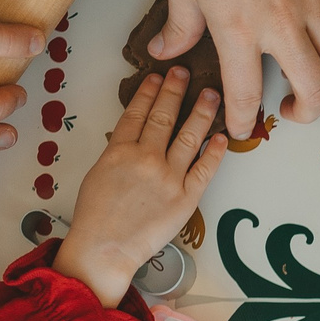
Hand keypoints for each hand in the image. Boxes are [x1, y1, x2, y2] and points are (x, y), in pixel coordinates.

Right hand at [55, 68, 227, 305]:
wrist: (105, 248)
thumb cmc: (96, 216)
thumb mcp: (98, 174)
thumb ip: (118, 152)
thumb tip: (135, 137)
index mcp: (118, 151)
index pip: (136, 112)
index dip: (150, 92)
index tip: (158, 77)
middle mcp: (145, 158)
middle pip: (164, 117)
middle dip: (176, 91)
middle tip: (186, 73)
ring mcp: (168, 177)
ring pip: (189, 136)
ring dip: (202, 113)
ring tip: (211, 95)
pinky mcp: (186, 197)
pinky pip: (206, 168)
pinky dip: (216, 151)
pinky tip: (223, 137)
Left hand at [155, 0, 319, 138]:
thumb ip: (180, 26)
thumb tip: (166, 50)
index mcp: (239, 29)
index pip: (247, 95)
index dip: (243, 120)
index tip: (242, 127)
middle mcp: (283, 21)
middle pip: (317, 90)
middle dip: (306, 112)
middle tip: (290, 110)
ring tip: (306, 69)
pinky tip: (308, 23)